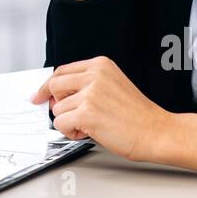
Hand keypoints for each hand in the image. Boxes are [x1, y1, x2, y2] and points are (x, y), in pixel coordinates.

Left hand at [31, 56, 171, 162]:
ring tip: (91, 125)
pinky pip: (60, 122)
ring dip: (69, 121)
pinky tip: (89, 132)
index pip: (62, 70)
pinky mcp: (86, 113)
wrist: (157, 132)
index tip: (39, 95)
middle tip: (68, 116)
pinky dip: (70, 132)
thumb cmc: (137, 115)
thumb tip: (54, 95)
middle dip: (55, 103)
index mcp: (100, 65)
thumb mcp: (112, 86)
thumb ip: (86, 85)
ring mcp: (90, 93)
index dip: (48, 85)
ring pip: (57, 108)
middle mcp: (94, 75)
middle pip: (54, 85)